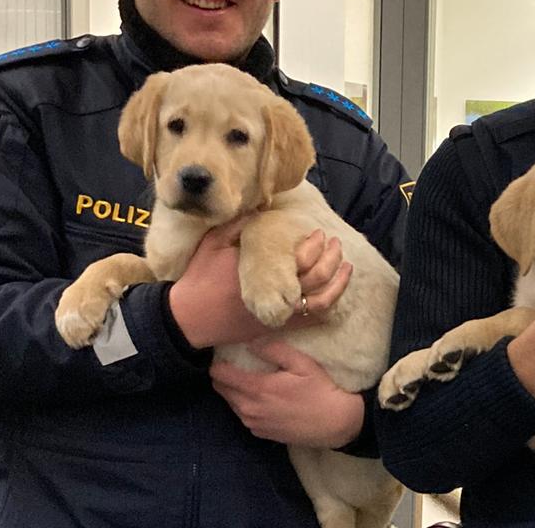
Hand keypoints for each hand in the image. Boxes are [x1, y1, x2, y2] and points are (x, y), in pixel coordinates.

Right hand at [170, 223, 352, 348]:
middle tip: (336, 245)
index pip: (299, 259)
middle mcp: (273, 294)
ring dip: (337, 284)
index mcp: (259, 271)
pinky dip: (327, 308)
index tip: (318, 233)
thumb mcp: (212, 244)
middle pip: (315, 278)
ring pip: (320, 302)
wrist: (188, 319)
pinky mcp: (275, 327)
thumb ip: (236, 225)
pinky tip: (335, 295)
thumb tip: (259, 207)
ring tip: (347, 268)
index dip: (314, 245)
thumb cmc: (199, 278)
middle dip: (331, 260)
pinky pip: (309, 321)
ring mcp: (276, 314)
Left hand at [210, 339, 363, 447]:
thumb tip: (250, 342)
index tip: (223, 354)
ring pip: (231, 404)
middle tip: (233, 365)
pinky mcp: (261, 433)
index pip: (220, 375)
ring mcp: (254, 424)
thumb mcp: (301, 363)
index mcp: (257, 388)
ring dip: (233, 392)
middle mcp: (249, 408)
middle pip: (221, 390)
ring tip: (246, 380)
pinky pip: (243, 416)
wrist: (335, 423)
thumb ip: (274, 351)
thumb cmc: (319, 390)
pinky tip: (260, 399)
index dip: (217, 363)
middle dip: (222, 377)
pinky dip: (245, 405)